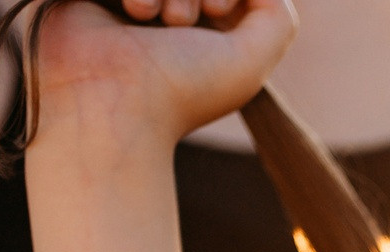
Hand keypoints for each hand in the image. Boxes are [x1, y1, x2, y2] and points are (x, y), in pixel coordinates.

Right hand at [31, 0, 295, 148]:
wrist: (113, 104)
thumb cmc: (182, 90)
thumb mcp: (253, 60)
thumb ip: (276, 15)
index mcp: (198, 32)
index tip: (218, 10)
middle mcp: (160, 16)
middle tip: (180, 20)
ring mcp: (123, 5)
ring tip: (159, 18)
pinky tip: (136, 9)